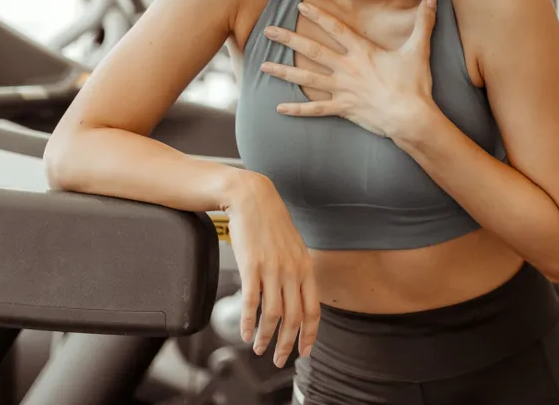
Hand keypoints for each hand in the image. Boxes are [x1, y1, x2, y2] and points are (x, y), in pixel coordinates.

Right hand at [226, 171, 319, 366]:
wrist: (252, 198)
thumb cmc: (271, 223)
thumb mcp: (294, 247)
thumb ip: (298, 271)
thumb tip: (299, 295)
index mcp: (306, 267)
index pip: (313, 310)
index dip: (310, 335)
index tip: (305, 351)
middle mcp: (293, 271)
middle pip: (295, 318)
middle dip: (288, 344)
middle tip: (280, 360)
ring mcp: (273, 269)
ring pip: (274, 315)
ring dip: (266, 338)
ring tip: (259, 349)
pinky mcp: (251, 266)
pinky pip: (251, 302)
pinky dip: (248, 322)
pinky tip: (245, 333)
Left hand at [261, 0, 437, 138]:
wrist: (411, 117)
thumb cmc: (414, 84)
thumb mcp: (419, 49)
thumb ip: (423, 22)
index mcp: (362, 52)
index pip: (335, 29)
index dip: (317, 16)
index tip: (299, 7)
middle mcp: (347, 68)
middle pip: (312, 50)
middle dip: (288, 39)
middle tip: (268, 31)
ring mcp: (342, 89)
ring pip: (307, 78)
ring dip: (284, 71)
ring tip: (264, 66)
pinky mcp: (343, 108)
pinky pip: (316, 109)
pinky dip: (297, 109)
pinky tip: (279, 108)